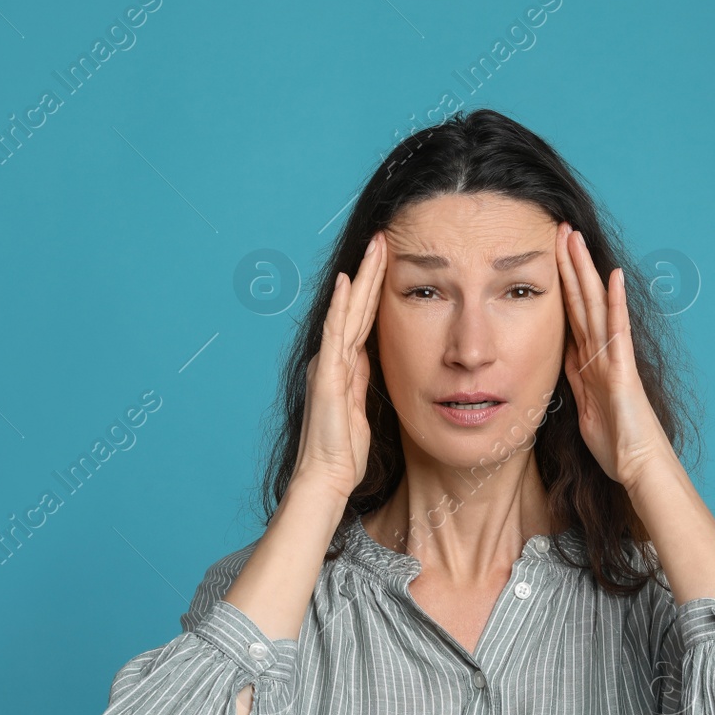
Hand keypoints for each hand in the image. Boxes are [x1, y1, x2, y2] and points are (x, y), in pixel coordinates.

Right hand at [291, 231, 386, 497]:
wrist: (326, 476)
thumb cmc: (343, 450)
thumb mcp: (361, 408)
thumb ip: (361, 380)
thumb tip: (368, 357)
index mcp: (344, 365)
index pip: (363, 317)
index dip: (374, 288)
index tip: (388, 259)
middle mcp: (333, 358)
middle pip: (356, 306)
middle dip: (370, 272)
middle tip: (384, 237)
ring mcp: (328, 364)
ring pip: (348, 311)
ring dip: (361, 278)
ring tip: (374, 247)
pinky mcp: (327, 376)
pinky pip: (336, 335)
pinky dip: (341, 307)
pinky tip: (348, 284)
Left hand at [554, 222, 673, 491]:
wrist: (640, 467)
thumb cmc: (617, 445)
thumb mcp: (584, 410)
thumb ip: (576, 383)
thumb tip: (562, 362)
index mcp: (588, 363)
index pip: (570, 314)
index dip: (560, 285)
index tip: (549, 256)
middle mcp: (602, 353)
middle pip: (580, 301)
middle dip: (569, 265)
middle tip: (560, 229)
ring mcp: (614, 358)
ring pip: (595, 306)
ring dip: (584, 271)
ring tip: (574, 238)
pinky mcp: (623, 370)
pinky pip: (617, 331)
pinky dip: (614, 303)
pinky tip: (612, 276)